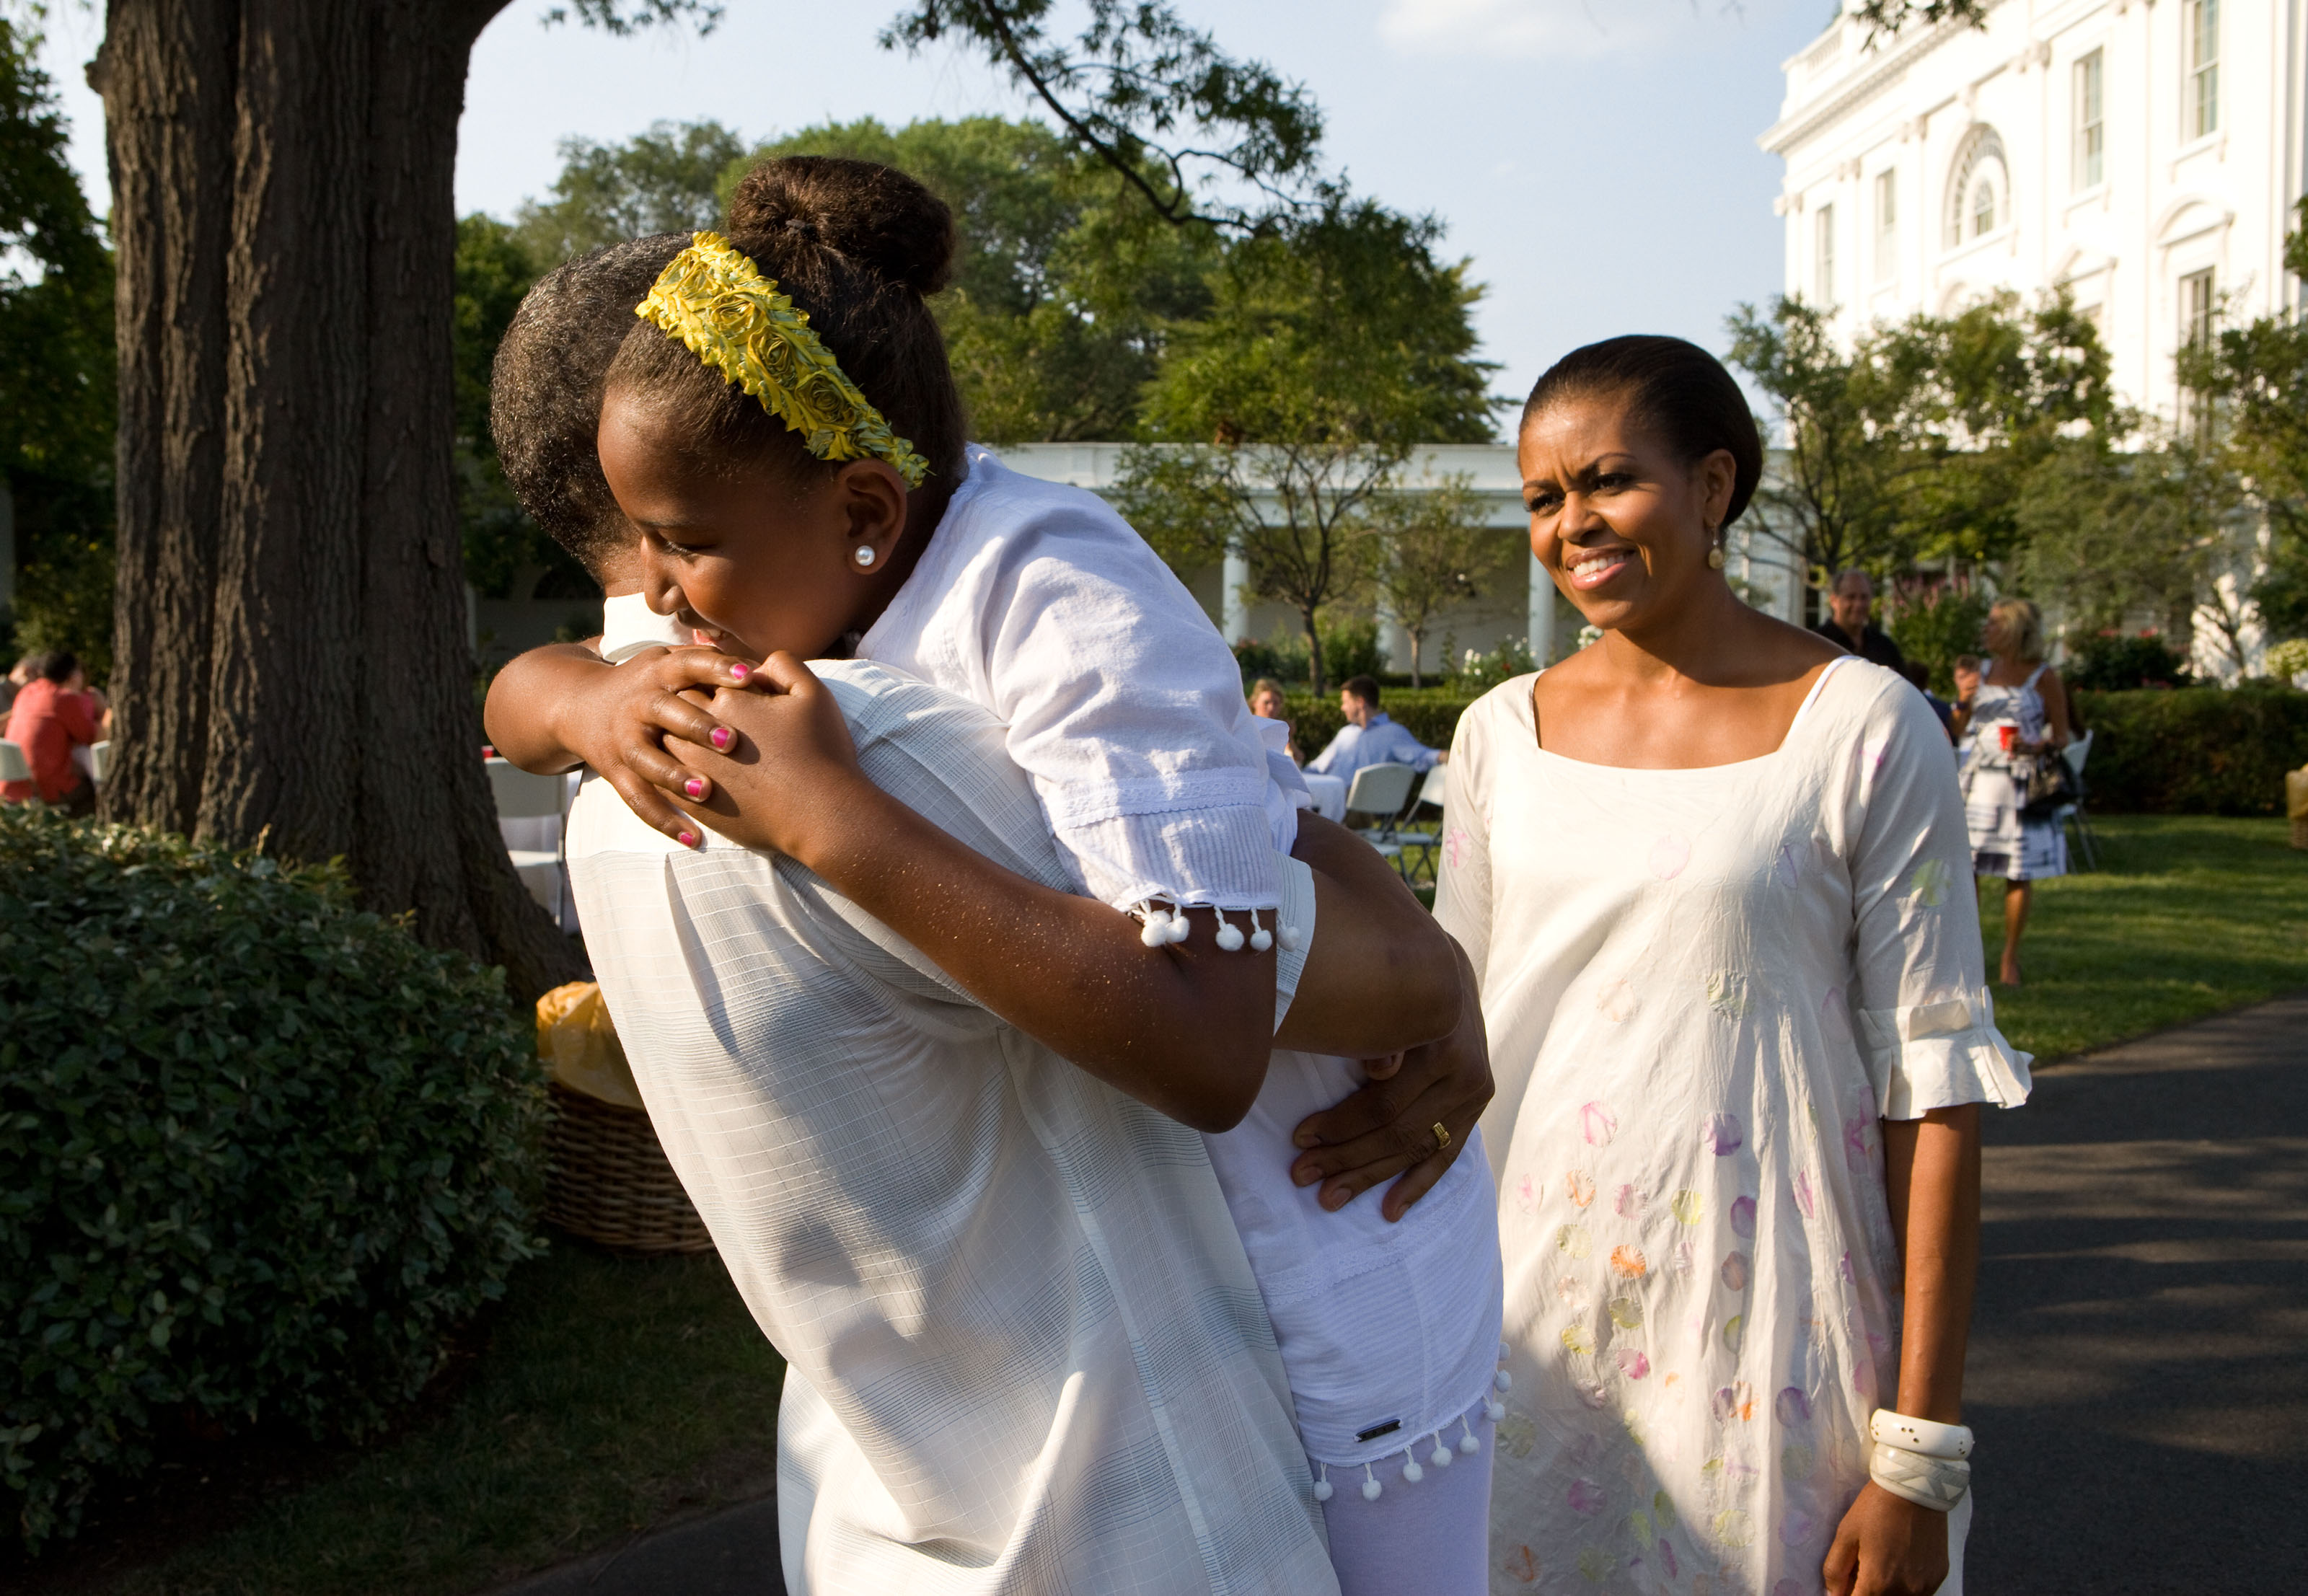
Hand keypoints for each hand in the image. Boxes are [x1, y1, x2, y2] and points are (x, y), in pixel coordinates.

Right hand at [560, 645, 759, 844]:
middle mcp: (639, 703)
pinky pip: (638, 799)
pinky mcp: (616, 772)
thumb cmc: (651, 685)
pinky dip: (665, 820)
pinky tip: (695, 839)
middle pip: (664, 711)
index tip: (750, 676)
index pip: (689, 664)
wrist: (581, 706)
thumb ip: (712, 665)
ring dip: (674, 776)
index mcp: (659, 672)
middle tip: (732, 741)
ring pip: (646, 759)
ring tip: (706, 791)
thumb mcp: (672, 663)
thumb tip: (768, 667)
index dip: (717, 668)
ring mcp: (624, 739)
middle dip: (696, 725)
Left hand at [663, 653, 871, 861]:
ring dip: (676, 739)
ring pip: (665, 744)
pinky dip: (671, 774)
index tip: (726, 690)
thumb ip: (784, 665)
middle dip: (687, 707)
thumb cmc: (821, 751)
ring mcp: (693, 769)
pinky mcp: (695, 802)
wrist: (821, 813)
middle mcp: (700, 732)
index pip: (700, 676)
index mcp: (727, 699)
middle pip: (676, 707)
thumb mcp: (813, 693)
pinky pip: (666, 783)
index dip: (711, 679)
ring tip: (696, 743)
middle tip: (706, 714)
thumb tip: (759, 662)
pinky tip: (688, 774)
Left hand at [1287, 946, 1490, 1220]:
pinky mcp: (1475, 1110)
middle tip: (1302, 1174)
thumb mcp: (1385, 996)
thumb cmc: (1396, 985)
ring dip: (1370, 1177)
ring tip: (1330, 1198)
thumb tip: (1373, 1070)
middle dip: (1345, 1157)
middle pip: (1397, 1131)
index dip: (1339, 1124)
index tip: (1298, 1137)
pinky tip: (1390, 1211)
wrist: (1447, 972)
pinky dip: (1416, 1186)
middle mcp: (1465, 1074)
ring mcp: (1474, 1096)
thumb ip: (1382, 1036)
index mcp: (1441, 1042)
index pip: (1384, 1102)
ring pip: (1415, 1149)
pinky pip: (1445, 1157)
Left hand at [1823, 1483, 1950, 1595]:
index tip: (1846, 1584)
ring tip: (1881, 1565)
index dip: (1847, 1595)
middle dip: (1866, 1591)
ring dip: (1887, 1591)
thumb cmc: (1876, 1508)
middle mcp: (1905, 1592)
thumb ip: (1835, 1570)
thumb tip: (1833, 1594)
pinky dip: (1905, 1587)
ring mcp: (1925, 1587)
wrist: (1916, 1488)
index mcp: (1878, 1583)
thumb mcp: (1846, 1534)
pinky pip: (1918, 1594)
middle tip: (1861, 1570)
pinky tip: (1899, 1564)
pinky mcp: (1938, 1577)